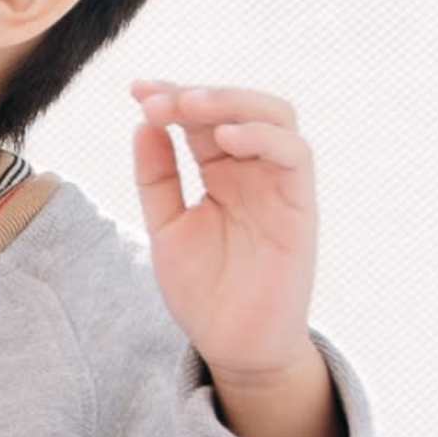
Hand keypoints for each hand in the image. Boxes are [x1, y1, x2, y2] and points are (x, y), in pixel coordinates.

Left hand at [132, 83, 335, 436]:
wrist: (232, 346)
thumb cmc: (204, 292)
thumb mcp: (166, 229)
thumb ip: (157, 179)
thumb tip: (143, 124)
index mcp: (220, 172)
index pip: (202, 117)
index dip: (172, 96)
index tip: (136, 89)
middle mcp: (253, 171)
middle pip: (238, 105)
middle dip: (196, 94)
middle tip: (157, 99)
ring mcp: (278, 185)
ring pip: (273, 116)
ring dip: (230, 102)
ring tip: (189, 107)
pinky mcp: (300, 206)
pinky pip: (295, 155)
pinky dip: (263, 137)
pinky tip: (226, 139)